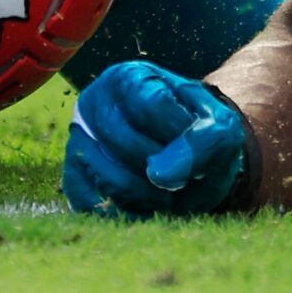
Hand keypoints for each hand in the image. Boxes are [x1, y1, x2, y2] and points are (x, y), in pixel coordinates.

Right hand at [64, 62, 251, 216]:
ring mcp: (79, 140)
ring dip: (150, 196)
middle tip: (182, 176)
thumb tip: (160, 175)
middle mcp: (95, 102)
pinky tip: (146, 208)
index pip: (152, 103)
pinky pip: (93, 205)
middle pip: (125, 141)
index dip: (181, 134)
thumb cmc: (197, 133)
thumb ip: (203, 140)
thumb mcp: (218, 125)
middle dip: (164, 167)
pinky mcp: (73, 177)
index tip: (197, 147)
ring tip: (167, 194)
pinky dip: (129, 215)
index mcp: (129, 78)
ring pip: (109, 177)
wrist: (183, 155)